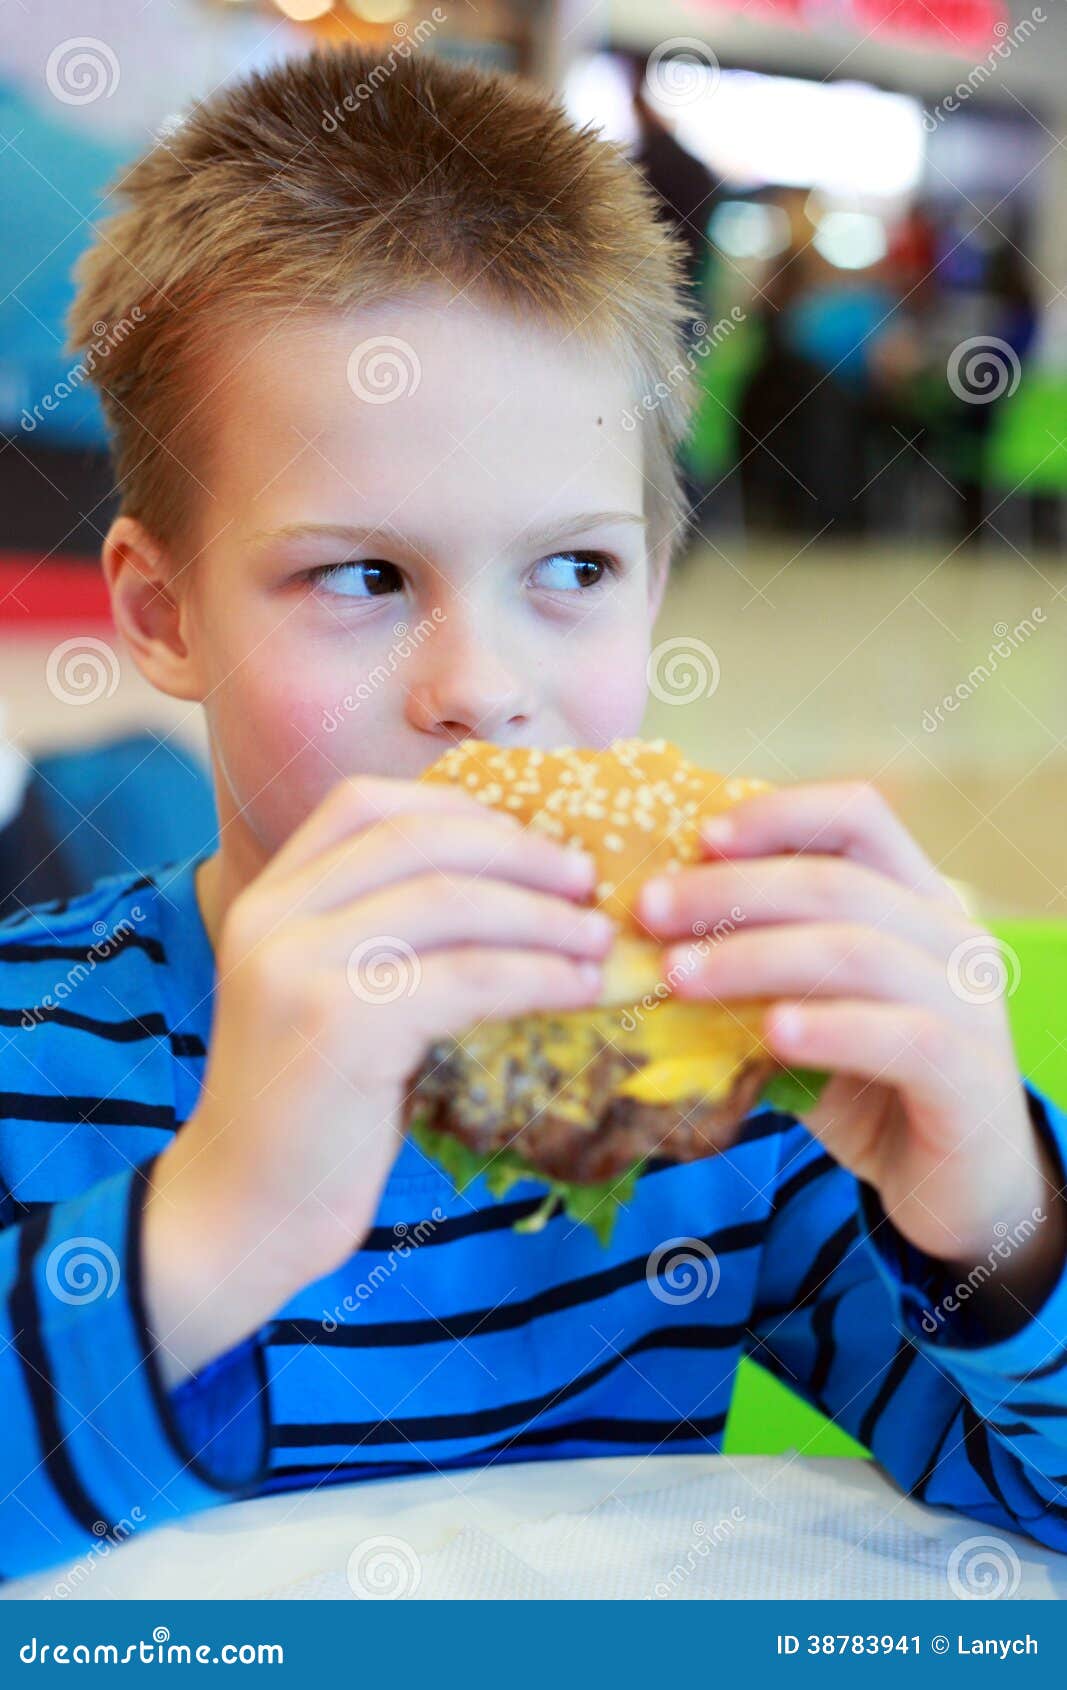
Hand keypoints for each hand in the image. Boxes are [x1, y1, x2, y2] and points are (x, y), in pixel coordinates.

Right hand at [143, 774, 613, 1381]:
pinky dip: (537, 975)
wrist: (241, 1214)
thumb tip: (514, 890)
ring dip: (543, 916)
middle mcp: (272, 917)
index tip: (530, 838)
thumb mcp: (329, 999)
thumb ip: (382, 938)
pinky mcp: (339, 1025)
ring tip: (598, 940)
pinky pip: (466, 978)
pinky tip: (578, 990)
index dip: (458, 808)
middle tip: (587, 882)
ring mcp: (299, 967)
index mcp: (267, 898)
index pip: (364, 804)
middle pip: (419, 841)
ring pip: (451, 902)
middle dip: (519, 852)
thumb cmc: (309, 1112)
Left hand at [636, 780, 1064, 1296]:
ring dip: (755, 956)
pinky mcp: (970, 1074)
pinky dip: (829, 1028)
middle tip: (649, 910)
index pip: (857, 817)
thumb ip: (758, 966)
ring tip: (678, 974)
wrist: (957, 1183)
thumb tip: (648, 930)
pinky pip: (899, 1035)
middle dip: (731, 891)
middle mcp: (951, 936)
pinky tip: (770, 1033)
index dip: (778, 814)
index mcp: (916, 898)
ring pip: (857, 952)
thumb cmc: (867, 1082)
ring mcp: (970, 1002)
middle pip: (838, 881)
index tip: (699, 835)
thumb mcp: (807, 1008)